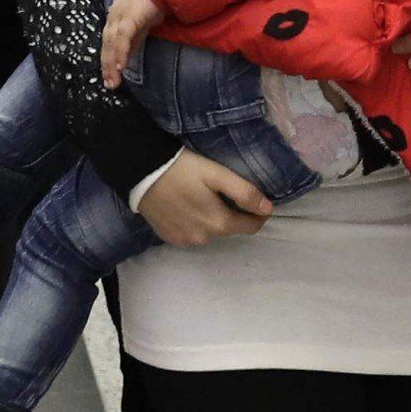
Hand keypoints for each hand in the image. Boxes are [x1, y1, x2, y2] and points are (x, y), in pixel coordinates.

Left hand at [99, 0, 166, 90]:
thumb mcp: (142, 24)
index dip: (107, 61)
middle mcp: (113, 18)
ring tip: (113, 81)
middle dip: (107, 66)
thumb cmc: (152, 0)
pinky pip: (123, 37)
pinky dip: (120, 52)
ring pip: (111, 43)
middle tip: (110, 85)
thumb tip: (128, 55)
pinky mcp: (130, 17)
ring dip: (111, 63)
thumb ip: (135, 38)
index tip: (109, 78)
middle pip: (106, 45)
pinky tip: (121, 66)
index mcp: (115, 20)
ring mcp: (120, 16)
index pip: (108, 44)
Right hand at [136, 149, 271, 247]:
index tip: (258, 203)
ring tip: (203, 199)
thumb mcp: (217, 174)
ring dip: (213, 220)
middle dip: (233, 214)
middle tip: (224, 194)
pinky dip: (195, 224)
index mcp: (219, 223)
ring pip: (210, 233)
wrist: (142, 173)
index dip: (258, 214)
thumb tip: (268, 209)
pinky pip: (192, 234)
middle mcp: (204, 238)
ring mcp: (185, 241)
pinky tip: (187, 208)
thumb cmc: (183, 170)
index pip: (251, 227)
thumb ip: (244, 193)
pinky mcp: (170, 238)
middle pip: (229, 229)